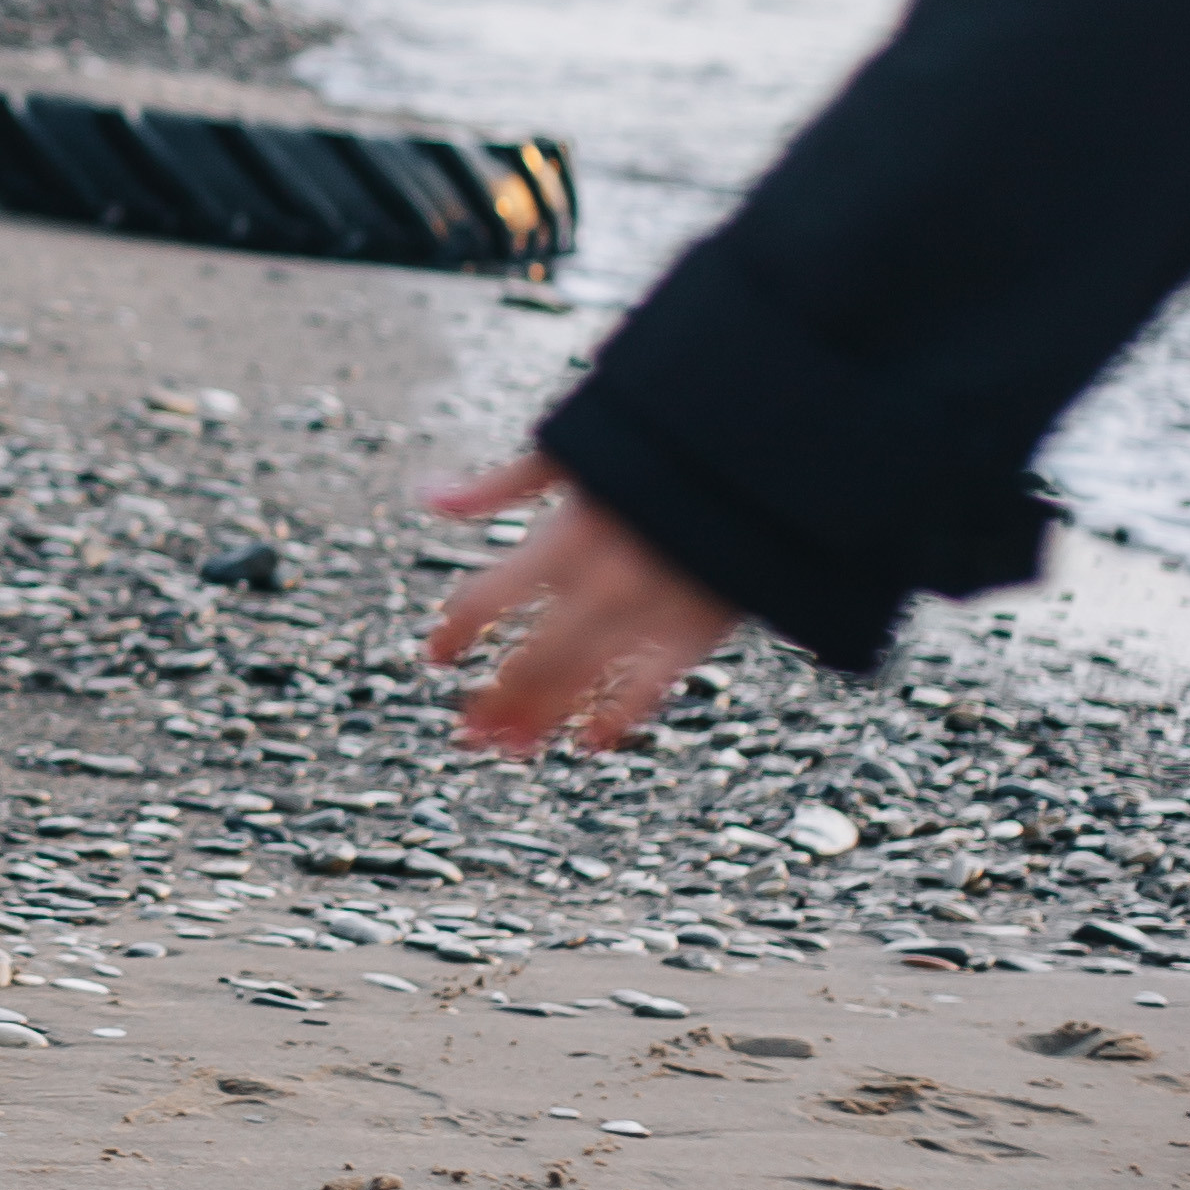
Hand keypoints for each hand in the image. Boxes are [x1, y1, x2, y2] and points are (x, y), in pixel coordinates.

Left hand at [420, 448, 740, 752]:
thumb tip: (429, 497)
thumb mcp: (571, 452)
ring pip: (578, 683)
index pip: (483, 599)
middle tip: (469, 731)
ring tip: (509, 748)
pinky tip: (589, 742)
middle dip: (493, 699)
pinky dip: (616, 717)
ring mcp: (646, 614)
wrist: (760, 449)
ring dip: (538, 718)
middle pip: (527, 659)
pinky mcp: (695, 629)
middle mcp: (597, 584)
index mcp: (559, 538)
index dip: (453, 633)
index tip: (436, 656)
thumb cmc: (655, 442)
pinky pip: (649, 687)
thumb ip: (499, 485)